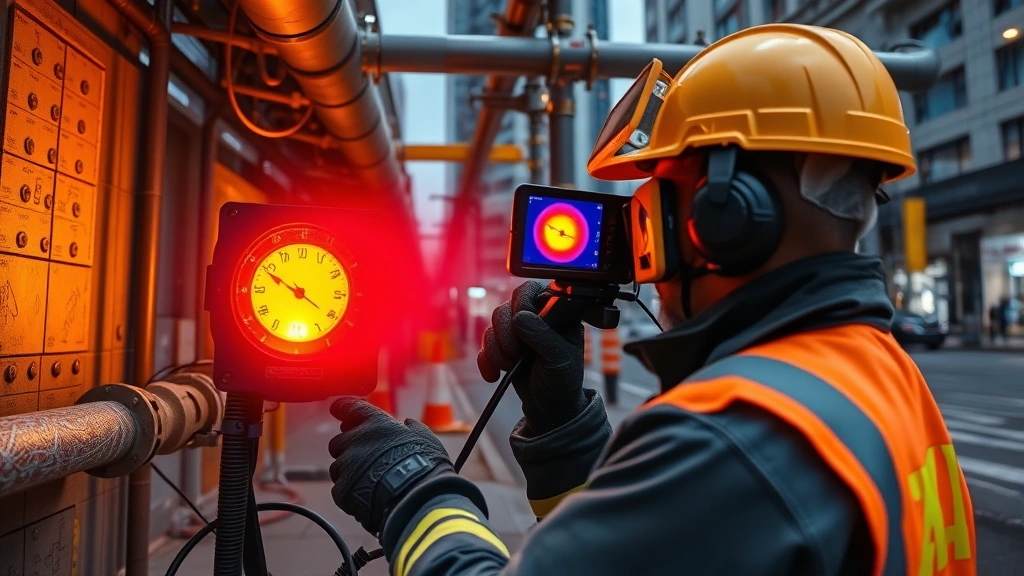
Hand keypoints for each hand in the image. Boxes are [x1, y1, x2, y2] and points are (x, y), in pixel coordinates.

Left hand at [328, 398, 452, 536]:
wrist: (418, 497)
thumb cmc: (425, 466)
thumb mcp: (425, 439)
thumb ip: (412, 428)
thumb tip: (408, 423)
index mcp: (376, 423)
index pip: (349, 407)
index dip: (343, 408)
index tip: (338, 409)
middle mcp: (356, 440)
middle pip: (338, 442)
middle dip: (347, 449)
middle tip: (364, 460)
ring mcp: (347, 465)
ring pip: (338, 468)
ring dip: (349, 473)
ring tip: (371, 484)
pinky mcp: (342, 489)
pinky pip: (340, 490)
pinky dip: (350, 495)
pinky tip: (368, 499)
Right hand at [478, 281, 585, 434]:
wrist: (549, 407)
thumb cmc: (562, 380)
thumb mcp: (559, 359)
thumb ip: (542, 336)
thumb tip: (520, 317)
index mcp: (554, 312)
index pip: (531, 291)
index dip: (521, 305)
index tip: (521, 324)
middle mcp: (534, 317)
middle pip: (505, 309)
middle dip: (507, 335)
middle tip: (518, 354)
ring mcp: (516, 332)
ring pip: (492, 327)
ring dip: (497, 350)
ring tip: (512, 366)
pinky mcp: (502, 347)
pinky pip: (483, 345)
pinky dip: (486, 361)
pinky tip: (494, 375)